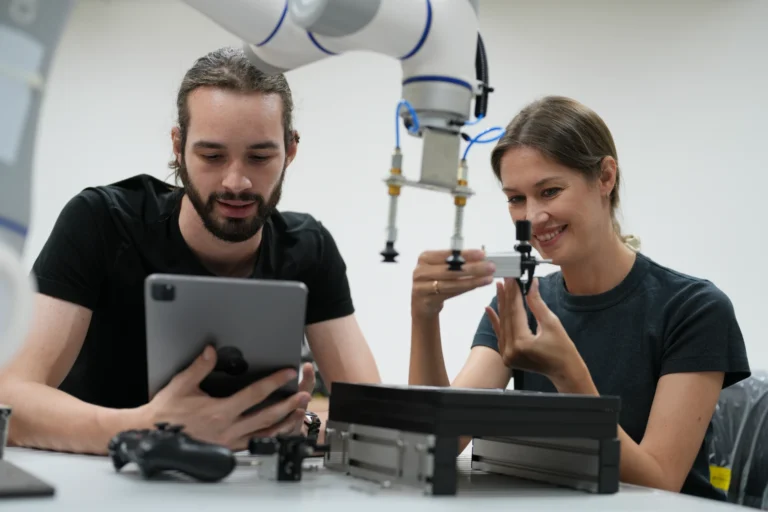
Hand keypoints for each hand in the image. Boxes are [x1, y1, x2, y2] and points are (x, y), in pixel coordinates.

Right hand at [142, 346, 313, 450]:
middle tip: (303, 393)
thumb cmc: (166, 412)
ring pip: (264, 433)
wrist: (152, 435)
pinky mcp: (228, 449)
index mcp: (219, 411)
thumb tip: (211, 350)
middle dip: (287, 404)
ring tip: (299, 411)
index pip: (254, 394)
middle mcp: (227, 428)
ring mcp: (229, 441)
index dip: (274, 382)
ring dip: (284, 422)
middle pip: (266, 416)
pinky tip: (280, 429)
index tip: (288, 373)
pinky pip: (255, 443)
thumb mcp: (181, 384)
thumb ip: (199, 367)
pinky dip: (270, 436)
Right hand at [411, 249, 494, 317]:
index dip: (465, 254)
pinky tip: (477, 286)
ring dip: (472, 281)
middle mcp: (420, 271)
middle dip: (473, 268)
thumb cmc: (435, 281)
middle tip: (490, 267)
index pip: (447, 254)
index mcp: (424, 258)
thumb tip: (481, 257)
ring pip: (452, 283)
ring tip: (488, 278)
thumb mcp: (441, 268)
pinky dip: (465, 289)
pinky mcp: (427, 300)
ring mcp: (421, 286)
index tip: (482, 254)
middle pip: (450, 269)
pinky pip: (450, 294)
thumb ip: (456, 263)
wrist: (422, 303)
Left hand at [485, 278, 581, 386]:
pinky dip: (496, 321)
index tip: (512, 278)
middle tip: (505, 279)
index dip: (514, 293)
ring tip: (499, 287)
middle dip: (506, 296)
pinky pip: (500, 335)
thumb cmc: (563, 349)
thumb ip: (537, 303)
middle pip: (507, 317)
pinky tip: (489, 308)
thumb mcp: (551, 323)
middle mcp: (510, 351)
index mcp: (521, 344)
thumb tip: (531, 284)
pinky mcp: (507, 356)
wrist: (565, 371)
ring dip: (501, 305)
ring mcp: (507, 355)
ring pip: (503, 324)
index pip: (515, 312)